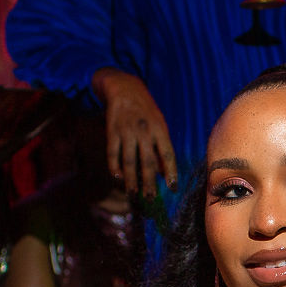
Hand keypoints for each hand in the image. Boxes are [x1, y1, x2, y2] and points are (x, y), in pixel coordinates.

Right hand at [91, 69, 176, 198]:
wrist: (124, 87)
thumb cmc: (146, 111)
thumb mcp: (159, 124)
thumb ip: (161, 148)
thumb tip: (164, 173)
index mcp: (160, 129)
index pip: (168, 154)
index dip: (171, 172)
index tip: (173, 188)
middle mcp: (144, 131)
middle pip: (147, 161)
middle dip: (149, 182)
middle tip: (150, 198)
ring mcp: (127, 131)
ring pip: (129, 160)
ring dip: (131, 179)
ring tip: (133, 194)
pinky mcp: (112, 131)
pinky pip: (112, 152)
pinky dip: (114, 166)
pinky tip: (117, 178)